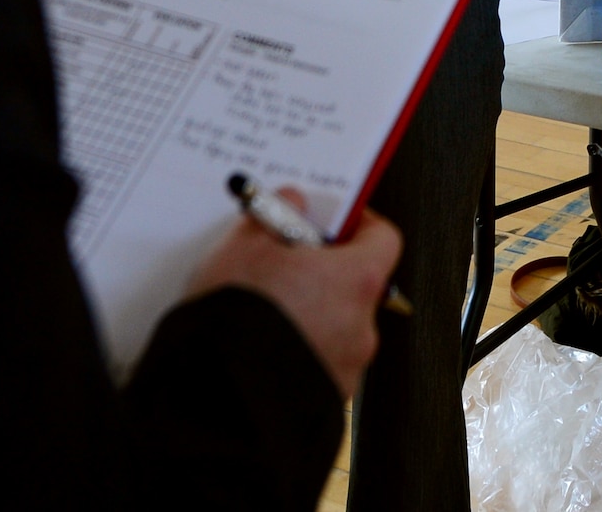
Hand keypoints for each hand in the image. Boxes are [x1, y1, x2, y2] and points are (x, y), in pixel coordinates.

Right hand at [185, 192, 402, 398]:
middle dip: (321, 271)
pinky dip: (296, 349)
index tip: (332, 217)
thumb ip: (276, 214)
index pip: (382, 239)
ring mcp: (346, 367)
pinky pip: (316, 361)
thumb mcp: (246, 246)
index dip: (357, 223)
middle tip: (283, 260)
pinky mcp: (324, 399)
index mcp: (357, 281)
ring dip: (308, 312)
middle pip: (354, 284)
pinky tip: (260, 343)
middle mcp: (362, 326)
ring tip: (263, 307)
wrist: (219, 399)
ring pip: (333, 326)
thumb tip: (292, 201)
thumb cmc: (238, 319)